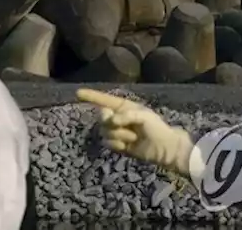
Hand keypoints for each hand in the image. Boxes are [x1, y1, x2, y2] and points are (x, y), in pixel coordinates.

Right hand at [77, 88, 197, 179]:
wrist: (164, 149)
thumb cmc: (157, 128)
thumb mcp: (144, 116)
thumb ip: (125, 115)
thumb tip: (110, 121)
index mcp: (124, 107)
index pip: (104, 99)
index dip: (91, 96)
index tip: (78, 92)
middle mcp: (118, 117)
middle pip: (101, 116)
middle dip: (110, 121)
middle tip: (122, 124)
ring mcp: (117, 131)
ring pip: (104, 131)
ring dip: (118, 134)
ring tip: (132, 137)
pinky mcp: (118, 144)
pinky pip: (108, 142)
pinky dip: (116, 143)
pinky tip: (127, 146)